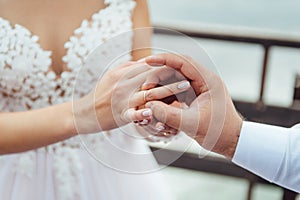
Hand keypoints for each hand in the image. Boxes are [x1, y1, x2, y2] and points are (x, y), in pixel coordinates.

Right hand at [73, 61, 190, 133]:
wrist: (84, 112)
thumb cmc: (101, 93)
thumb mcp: (113, 75)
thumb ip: (130, 67)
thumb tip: (147, 61)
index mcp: (124, 73)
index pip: (149, 66)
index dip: (167, 65)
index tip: (182, 68)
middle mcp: (124, 83)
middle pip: (152, 77)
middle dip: (172, 76)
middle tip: (190, 77)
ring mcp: (122, 99)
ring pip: (148, 94)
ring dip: (169, 91)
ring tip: (184, 89)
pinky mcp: (120, 114)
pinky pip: (134, 114)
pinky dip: (145, 114)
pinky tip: (155, 114)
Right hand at [144, 54, 242, 158]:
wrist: (230, 141)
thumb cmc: (218, 133)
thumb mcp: (192, 124)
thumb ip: (170, 115)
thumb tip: (149, 106)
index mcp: (208, 81)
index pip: (184, 62)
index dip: (164, 59)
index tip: (147, 61)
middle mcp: (203, 80)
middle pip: (177, 69)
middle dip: (159, 74)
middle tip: (144, 85)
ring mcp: (199, 88)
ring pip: (175, 80)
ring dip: (161, 85)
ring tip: (147, 92)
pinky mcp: (194, 96)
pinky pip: (176, 90)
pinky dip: (165, 94)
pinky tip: (155, 100)